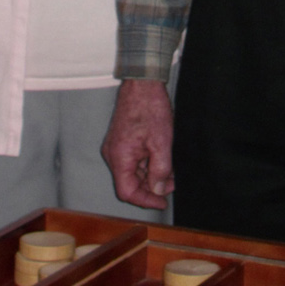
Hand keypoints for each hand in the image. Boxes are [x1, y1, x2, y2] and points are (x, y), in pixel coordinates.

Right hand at [101, 79, 174, 209]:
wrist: (143, 84)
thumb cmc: (150, 108)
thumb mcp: (161, 144)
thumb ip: (160, 170)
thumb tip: (159, 190)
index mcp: (119, 157)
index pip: (127, 192)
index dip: (146, 201)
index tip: (163, 202)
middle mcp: (113, 154)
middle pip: (129, 183)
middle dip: (151, 187)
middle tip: (171, 184)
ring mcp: (115, 147)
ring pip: (132, 173)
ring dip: (150, 176)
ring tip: (170, 172)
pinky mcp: (121, 141)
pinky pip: (132, 161)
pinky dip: (146, 165)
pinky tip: (161, 160)